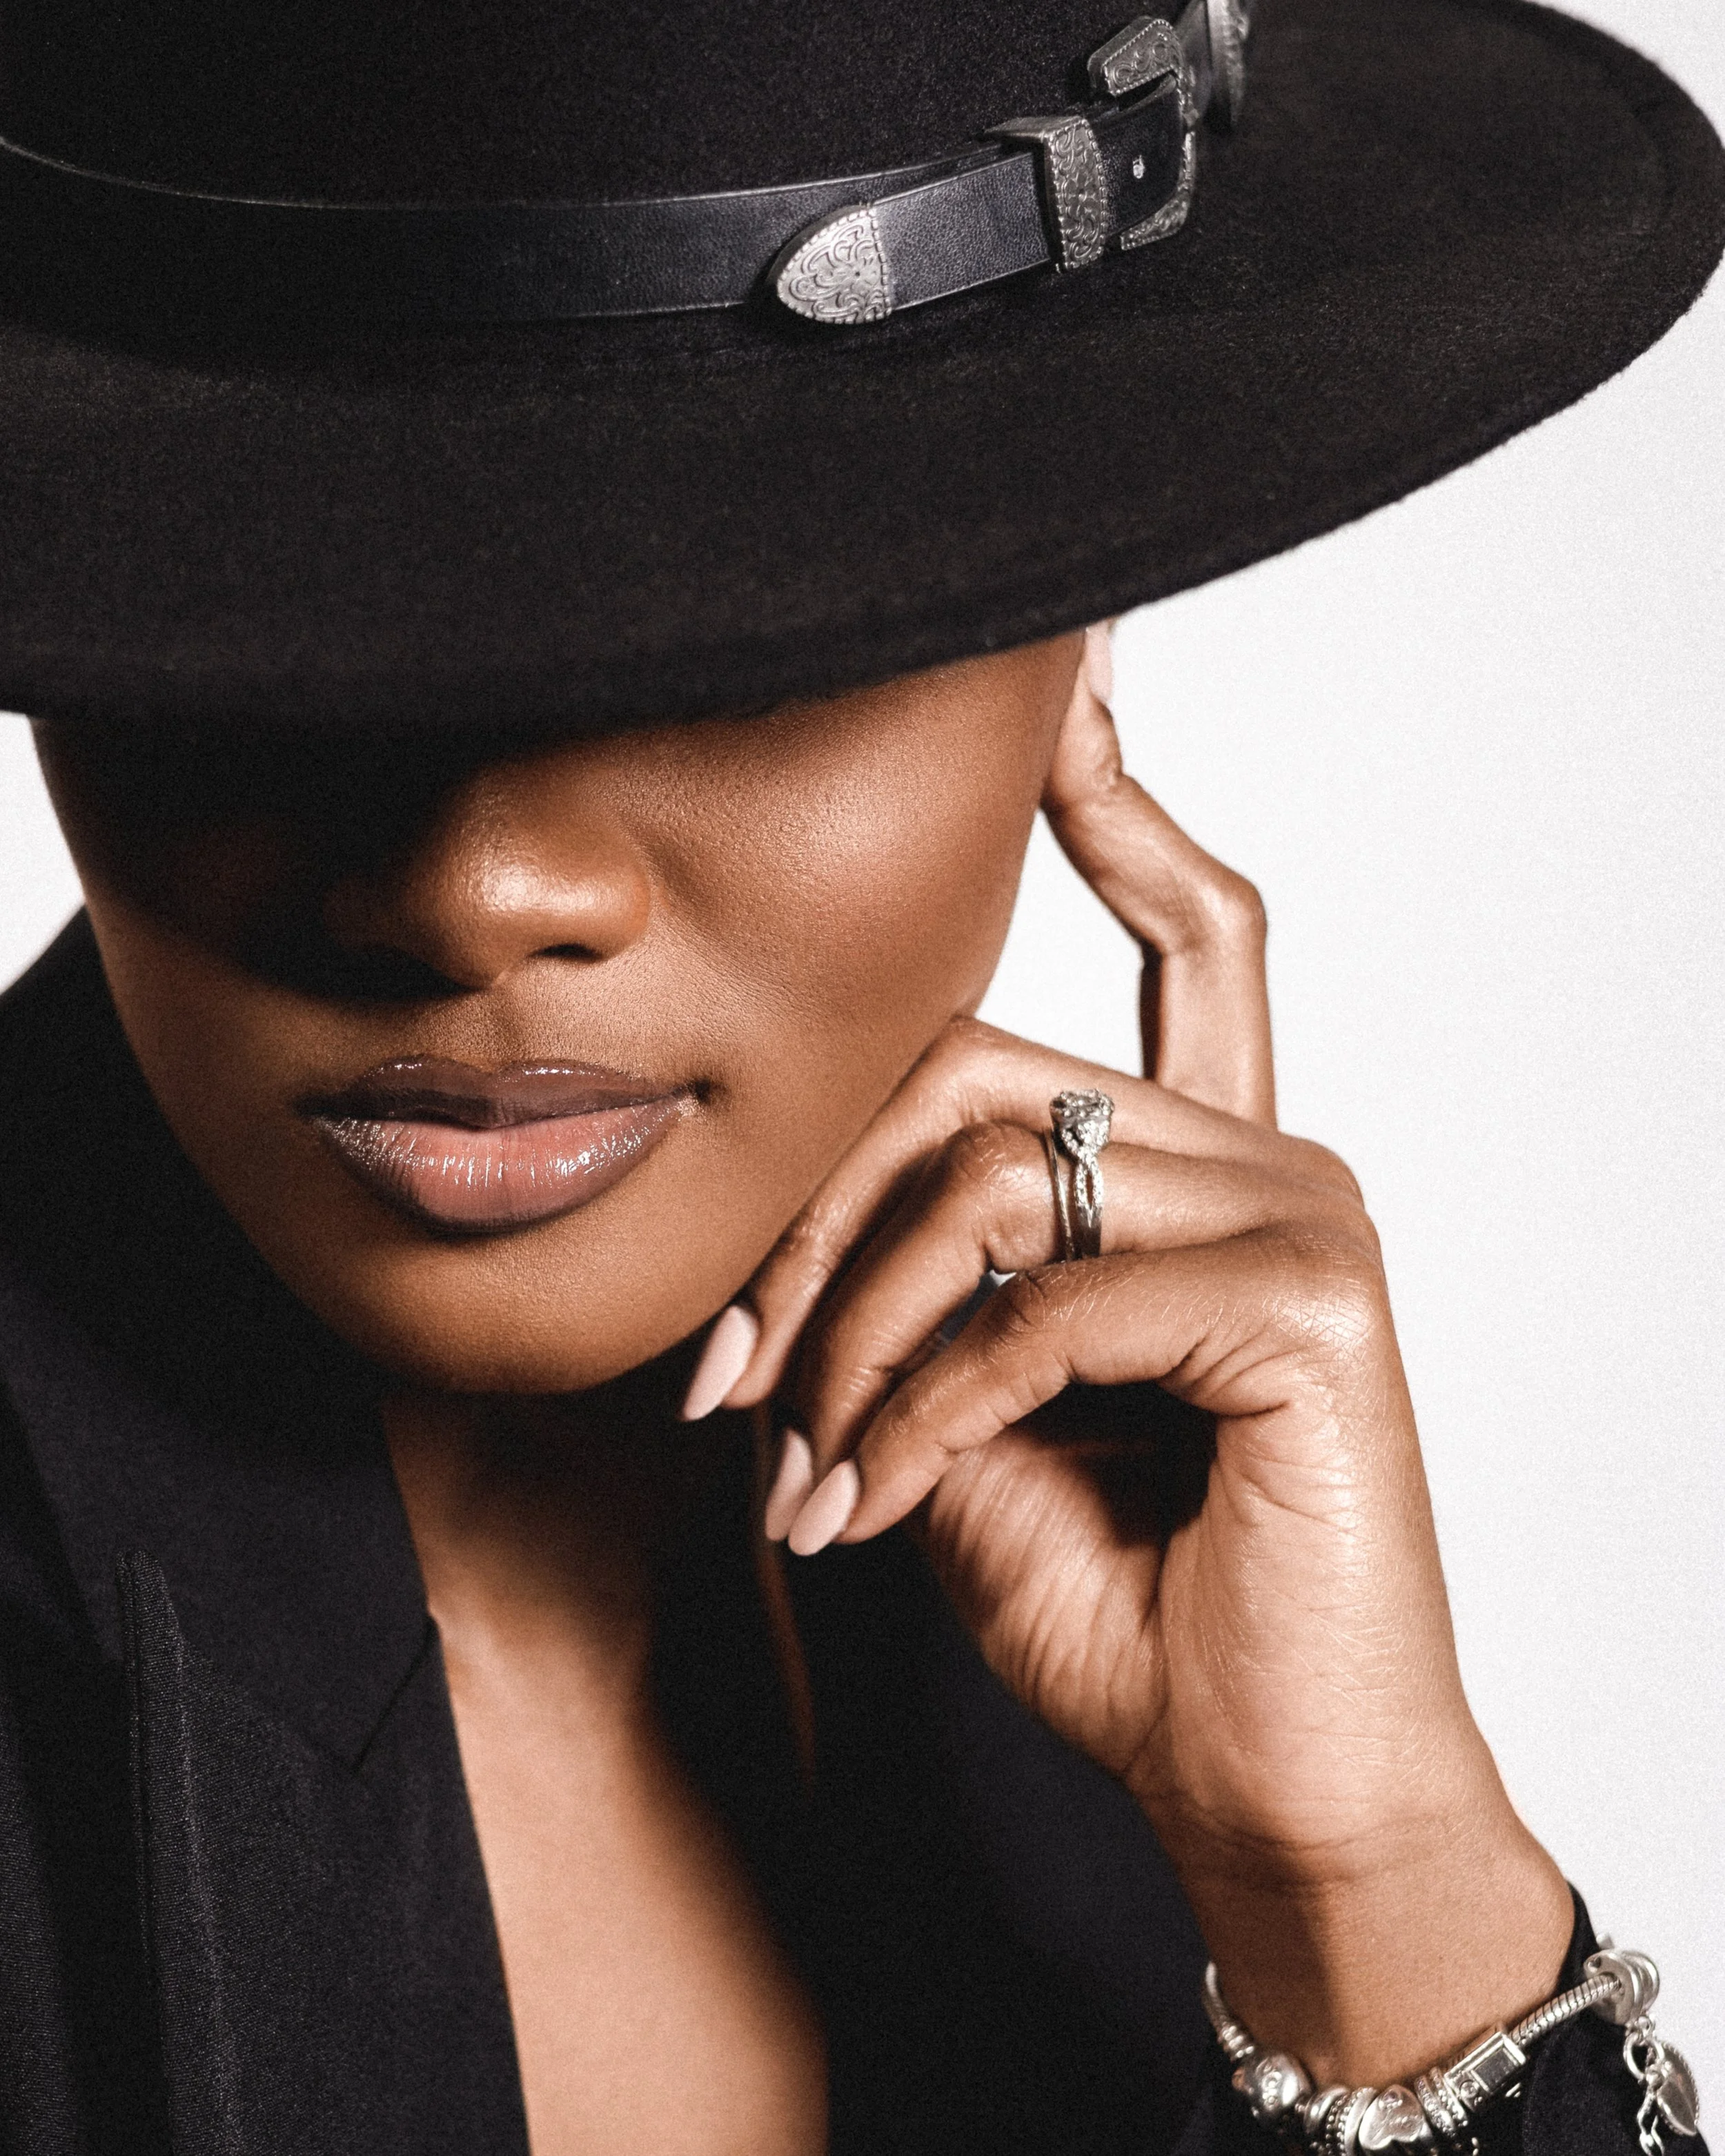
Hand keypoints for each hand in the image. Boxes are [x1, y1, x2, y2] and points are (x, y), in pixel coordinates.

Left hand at [698, 628, 1571, 2083]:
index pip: (1197, 930)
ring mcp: (1307, 1216)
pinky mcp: (1318, 1303)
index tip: (1065, 690)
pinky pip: (1050, 1298)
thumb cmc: (1120, 1607)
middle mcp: (1270, 1160)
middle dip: (813, 1216)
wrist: (1255, 1787)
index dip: (1121, 800)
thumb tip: (768, 1238)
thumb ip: (902, 1289)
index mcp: (1208, 1167)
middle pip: (982, 1070)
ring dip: (853, 1334)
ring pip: (994, 1174)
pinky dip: (929, 1409)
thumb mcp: (957, 1422)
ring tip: (805, 1479)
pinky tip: (880, 1506)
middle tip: (724, 1382)